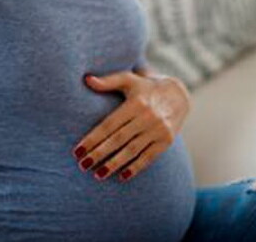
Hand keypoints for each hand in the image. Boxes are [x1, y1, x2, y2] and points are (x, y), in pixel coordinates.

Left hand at [73, 70, 190, 181]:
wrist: (178, 95)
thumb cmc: (145, 87)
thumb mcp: (128, 79)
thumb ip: (108, 81)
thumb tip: (86, 80)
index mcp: (136, 102)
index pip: (109, 124)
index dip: (93, 138)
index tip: (77, 150)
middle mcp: (148, 116)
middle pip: (118, 139)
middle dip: (99, 153)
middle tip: (83, 165)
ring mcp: (158, 130)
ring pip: (132, 150)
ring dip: (114, 164)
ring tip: (98, 175)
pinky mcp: (166, 141)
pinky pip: (149, 157)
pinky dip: (136, 168)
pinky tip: (122, 177)